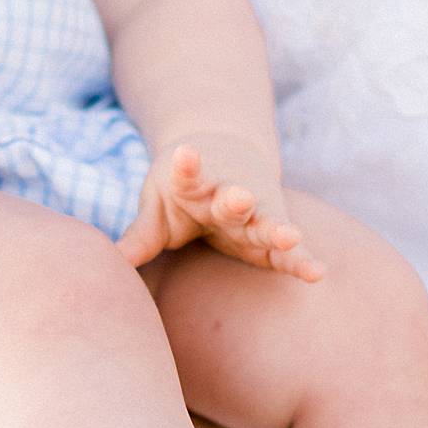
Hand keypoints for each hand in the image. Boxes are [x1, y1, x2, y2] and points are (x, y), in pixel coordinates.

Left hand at [118, 141, 324, 279]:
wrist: (231, 157)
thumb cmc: (184, 192)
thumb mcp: (158, 208)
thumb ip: (140, 237)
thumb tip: (109, 263)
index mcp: (196, 183)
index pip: (190, 173)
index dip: (188, 166)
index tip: (185, 154)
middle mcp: (230, 196)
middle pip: (233, 199)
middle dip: (235, 200)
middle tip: (238, 198)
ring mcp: (257, 213)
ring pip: (267, 220)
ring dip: (276, 227)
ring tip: (288, 234)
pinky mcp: (274, 234)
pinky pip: (289, 251)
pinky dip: (303, 260)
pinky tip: (319, 273)